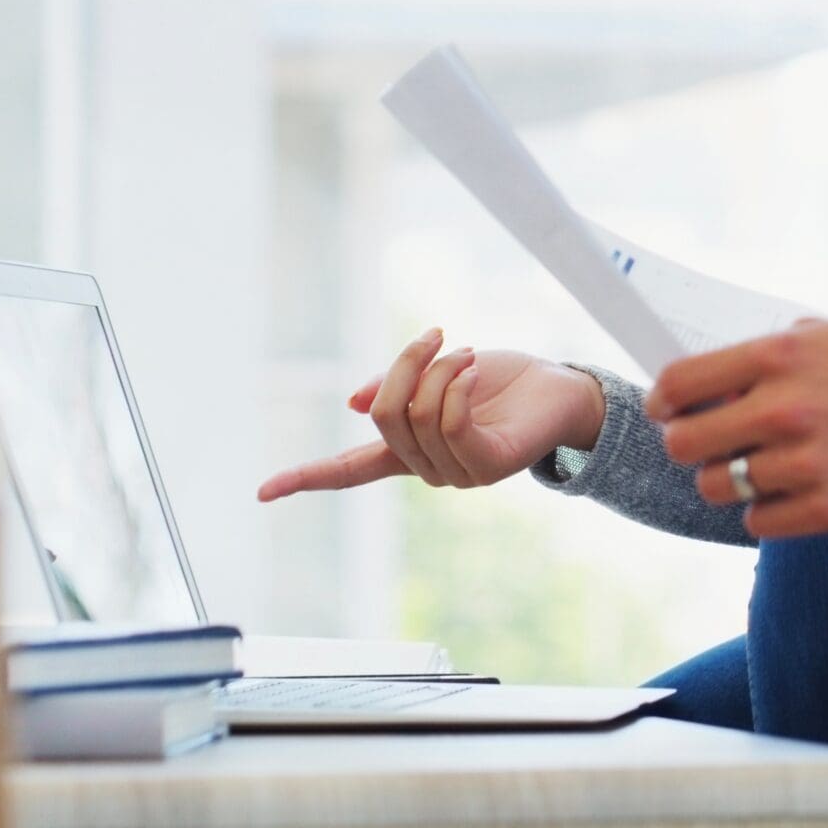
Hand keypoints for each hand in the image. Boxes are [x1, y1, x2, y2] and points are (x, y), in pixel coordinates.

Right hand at [255, 327, 606, 500]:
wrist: (566, 388)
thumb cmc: (506, 381)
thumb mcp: (443, 372)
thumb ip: (399, 387)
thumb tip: (354, 405)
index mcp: (411, 450)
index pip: (350, 471)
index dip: (305, 477)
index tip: (261, 492)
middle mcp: (429, 469)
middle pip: (383, 416)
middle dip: (405, 365)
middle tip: (437, 335)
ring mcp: (458, 473)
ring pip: (417, 415)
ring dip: (439, 369)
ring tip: (465, 352)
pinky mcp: (487, 466)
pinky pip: (450, 422)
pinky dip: (455, 385)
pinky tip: (472, 368)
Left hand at [645, 322, 827, 539]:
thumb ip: (770, 355)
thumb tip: (711, 384)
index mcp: (782, 357)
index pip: (681, 384)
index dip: (662, 401)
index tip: (667, 411)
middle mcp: (788, 409)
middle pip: (687, 445)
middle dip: (690, 447)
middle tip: (712, 445)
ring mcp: (808, 463)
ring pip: (722, 487)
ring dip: (731, 481)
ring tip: (755, 470)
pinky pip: (761, 521)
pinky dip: (767, 511)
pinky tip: (789, 494)